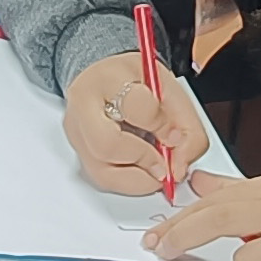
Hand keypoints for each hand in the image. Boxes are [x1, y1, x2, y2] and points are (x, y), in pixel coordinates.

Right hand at [62, 49, 210, 193]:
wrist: (107, 82)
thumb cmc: (135, 82)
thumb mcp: (168, 89)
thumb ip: (184, 124)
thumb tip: (181, 164)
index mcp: (108, 78)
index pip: (134, 105)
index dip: (161, 126)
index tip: (175, 136)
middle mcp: (82, 106)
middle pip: (107, 144)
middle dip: (144, 160)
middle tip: (166, 166)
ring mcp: (76, 133)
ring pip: (102, 172)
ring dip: (139, 178)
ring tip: (156, 169)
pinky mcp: (79, 155)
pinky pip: (103, 180)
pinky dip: (130, 182)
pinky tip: (142, 171)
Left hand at [148, 169, 260, 260]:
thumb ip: (228, 191)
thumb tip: (196, 183)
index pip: (211, 199)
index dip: (179, 218)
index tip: (158, 234)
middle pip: (216, 214)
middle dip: (180, 231)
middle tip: (161, 246)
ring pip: (234, 237)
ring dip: (216, 251)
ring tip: (212, 257)